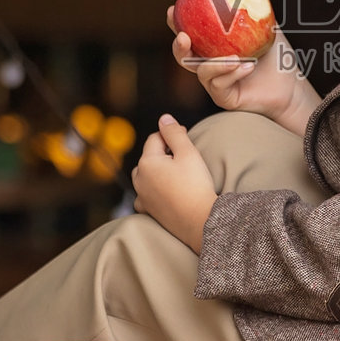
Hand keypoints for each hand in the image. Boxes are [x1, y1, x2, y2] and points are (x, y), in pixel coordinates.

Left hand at [131, 114, 216, 252]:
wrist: (200, 221)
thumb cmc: (196, 185)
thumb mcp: (188, 153)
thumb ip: (174, 133)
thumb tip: (164, 118)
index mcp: (147, 162)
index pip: (155, 138)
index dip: (172, 134)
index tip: (187, 136)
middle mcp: (139, 179)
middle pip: (148, 157)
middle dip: (162, 153)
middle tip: (183, 155)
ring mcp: (141, 197)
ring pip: (145, 176)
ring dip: (156, 171)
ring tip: (175, 173)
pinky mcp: (148, 212)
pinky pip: (145, 196)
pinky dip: (153, 191)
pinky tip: (165, 192)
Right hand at [165, 5, 319, 132]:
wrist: (292, 85)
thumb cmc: (278, 57)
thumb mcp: (265, 27)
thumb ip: (253, 9)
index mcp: (214, 46)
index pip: (190, 32)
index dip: (176, 22)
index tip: (173, 10)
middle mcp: (210, 64)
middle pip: (183, 56)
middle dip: (178, 45)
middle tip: (183, 36)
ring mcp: (215, 82)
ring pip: (201, 72)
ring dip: (215, 63)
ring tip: (236, 58)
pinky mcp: (224, 97)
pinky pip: (218, 85)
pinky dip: (231, 74)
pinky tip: (248, 67)